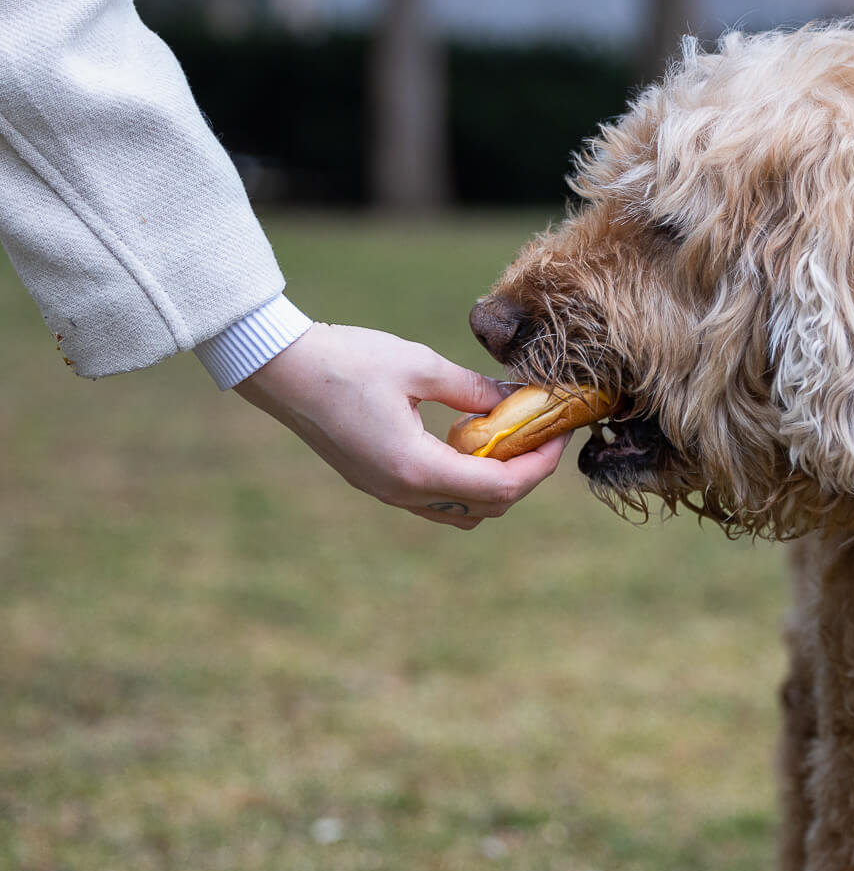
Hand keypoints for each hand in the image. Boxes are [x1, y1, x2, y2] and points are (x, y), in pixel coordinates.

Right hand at [234, 323, 566, 528]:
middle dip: (525, 475)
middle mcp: (403, 492)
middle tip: (543, 434)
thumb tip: (516, 400)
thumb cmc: (344, 359)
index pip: (502, 486)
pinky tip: (469, 439)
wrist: (277, 369)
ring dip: (496, 483)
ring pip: (464, 511)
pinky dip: (466, 479)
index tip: (560, 433)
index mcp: (416, 467)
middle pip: (489, 507)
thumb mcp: (418, 364)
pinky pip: (437, 499)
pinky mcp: (377, 482)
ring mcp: (387, 492)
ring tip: (510, 438)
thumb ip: (473, 389)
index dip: (540, 465)